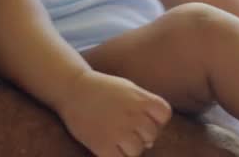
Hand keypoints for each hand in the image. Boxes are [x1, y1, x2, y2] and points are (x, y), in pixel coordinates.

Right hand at [56, 69, 171, 156]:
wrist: (73, 89)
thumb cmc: (103, 90)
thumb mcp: (129, 89)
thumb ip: (144, 108)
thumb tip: (151, 141)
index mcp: (141, 98)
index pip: (164, 114)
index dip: (157, 119)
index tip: (143, 117)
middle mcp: (133, 115)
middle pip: (152, 134)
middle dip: (142, 134)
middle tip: (125, 128)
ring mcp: (119, 131)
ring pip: (138, 150)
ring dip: (129, 147)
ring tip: (116, 137)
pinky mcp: (103, 145)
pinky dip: (117, 155)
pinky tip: (108, 145)